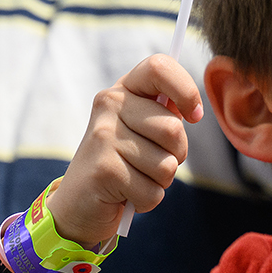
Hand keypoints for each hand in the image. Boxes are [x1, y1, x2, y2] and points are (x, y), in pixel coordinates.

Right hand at [46, 55, 206, 248]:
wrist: (77, 205)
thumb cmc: (122, 163)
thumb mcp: (141, 130)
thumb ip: (165, 113)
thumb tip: (192, 110)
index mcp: (122, 90)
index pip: (159, 67)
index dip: (186, 91)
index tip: (194, 116)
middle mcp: (109, 106)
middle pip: (173, 128)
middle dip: (176, 154)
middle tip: (152, 161)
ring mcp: (103, 137)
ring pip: (167, 164)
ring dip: (160, 180)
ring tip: (135, 178)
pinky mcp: (104, 170)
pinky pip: (153, 191)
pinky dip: (148, 200)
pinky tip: (125, 194)